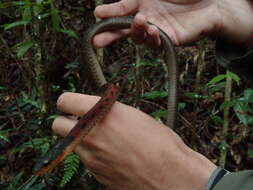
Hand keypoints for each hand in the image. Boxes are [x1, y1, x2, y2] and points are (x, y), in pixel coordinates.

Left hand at [52, 92, 216, 189]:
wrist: (169, 176)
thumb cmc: (160, 144)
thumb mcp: (135, 115)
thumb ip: (111, 112)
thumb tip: (100, 110)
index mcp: (102, 113)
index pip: (65, 101)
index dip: (68, 101)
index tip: (72, 104)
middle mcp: (91, 133)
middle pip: (57, 124)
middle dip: (66, 122)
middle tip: (80, 121)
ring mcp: (90, 156)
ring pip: (69, 143)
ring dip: (79, 139)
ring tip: (99, 138)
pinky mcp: (95, 172)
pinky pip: (84, 159)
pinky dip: (91, 154)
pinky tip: (109, 153)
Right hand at [93, 0, 252, 47]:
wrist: (213, 0)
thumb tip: (112, 5)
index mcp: (142, 3)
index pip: (121, 10)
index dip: (109, 14)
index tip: (97, 15)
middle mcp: (147, 18)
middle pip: (124, 31)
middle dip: (110, 36)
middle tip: (97, 41)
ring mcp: (158, 31)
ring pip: (139, 38)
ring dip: (136, 31)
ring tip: (141, 19)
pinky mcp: (170, 40)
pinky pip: (157, 43)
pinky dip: (152, 38)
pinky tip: (153, 29)